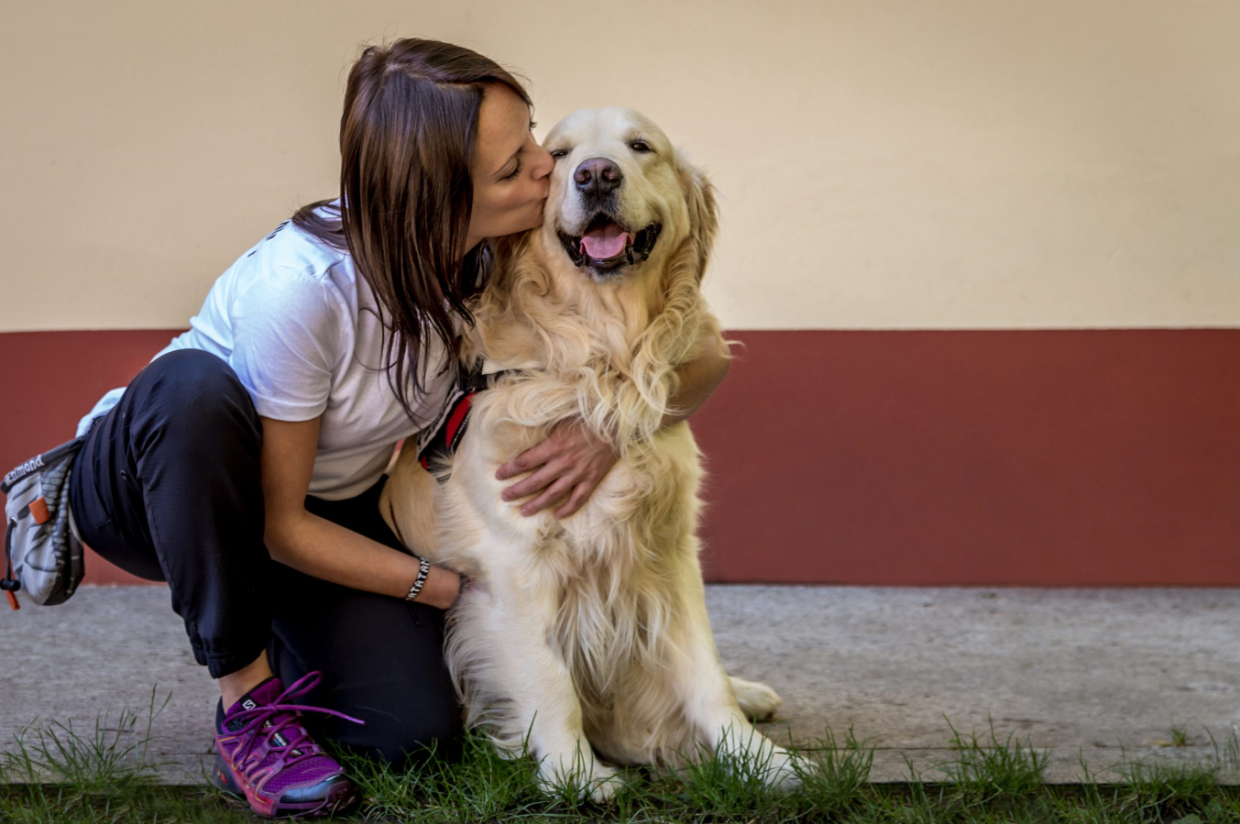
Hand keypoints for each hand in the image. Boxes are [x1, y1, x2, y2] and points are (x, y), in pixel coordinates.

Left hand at [496, 420, 618, 517]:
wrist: (616, 425)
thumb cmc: (586, 419)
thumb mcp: (561, 421)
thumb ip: (545, 434)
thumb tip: (528, 441)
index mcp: (553, 447)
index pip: (524, 462)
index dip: (509, 470)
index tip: (499, 475)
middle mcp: (563, 463)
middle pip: (534, 482)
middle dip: (517, 491)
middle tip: (505, 497)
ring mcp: (578, 474)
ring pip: (553, 494)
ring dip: (537, 505)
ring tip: (524, 512)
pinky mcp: (592, 479)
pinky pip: (578, 499)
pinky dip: (568, 509)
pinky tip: (558, 515)